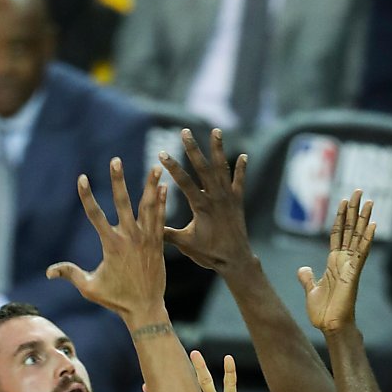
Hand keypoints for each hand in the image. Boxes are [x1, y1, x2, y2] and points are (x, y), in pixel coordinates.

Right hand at [46, 160, 167, 324]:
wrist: (146, 309)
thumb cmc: (116, 300)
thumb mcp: (90, 288)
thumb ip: (70, 274)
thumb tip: (48, 272)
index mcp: (111, 245)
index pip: (95, 215)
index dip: (87, 196)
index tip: (81, 178)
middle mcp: (129, 238)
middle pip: (122, 203)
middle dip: (118, 181)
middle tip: (116, 160)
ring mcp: (146, 239)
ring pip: (147, 207)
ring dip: (150, 185)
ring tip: (156, 166)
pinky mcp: (158, 244)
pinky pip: (160, 218)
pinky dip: (161, 202)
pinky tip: (163, 186)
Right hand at [161, 127, 253, 274]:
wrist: (236, 261)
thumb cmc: (209, 254)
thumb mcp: (186, 244)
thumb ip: (168, 234)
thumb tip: (147, 227)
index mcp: (201, 206)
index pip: (184, 182)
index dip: (173, 167)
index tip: (162, 153)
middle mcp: (216, 198)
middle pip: (203, 168)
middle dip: (193, 149)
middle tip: (185, 131)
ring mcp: (229, 198)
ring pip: (223, 169)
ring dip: (219, 149)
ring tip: (216, 130)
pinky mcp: (238, 202)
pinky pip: (240, 181)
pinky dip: (241, 169)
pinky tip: (244, 155)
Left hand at [297, 192, 375, 335]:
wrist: (330, 326)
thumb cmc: (323, 312)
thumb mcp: (311, 290)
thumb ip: (308, 278)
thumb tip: (303, 269)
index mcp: (334, 262)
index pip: (338, 233)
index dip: (340, 217)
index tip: (343, 200)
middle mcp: (344, 261)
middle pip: (350, 229)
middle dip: (353, 210)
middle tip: (358, 190)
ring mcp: (351, 265)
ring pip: (358, 236)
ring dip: (363, 218)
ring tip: (369, 200)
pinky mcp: (354, 273)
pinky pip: (362, 252)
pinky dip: (367, 238)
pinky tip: (373, 224)